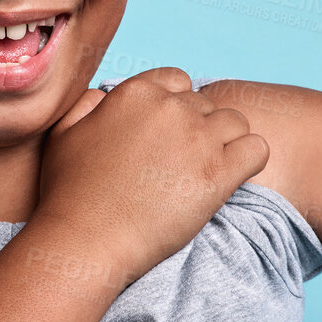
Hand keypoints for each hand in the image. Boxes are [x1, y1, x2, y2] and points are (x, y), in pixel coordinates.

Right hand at [35, 69, 267, 279]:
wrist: (87, 239)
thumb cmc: (70, 194)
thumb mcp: (64, 134)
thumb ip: (88, 104)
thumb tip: (105, 95)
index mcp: (137, 93)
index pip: (179, 81)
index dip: (177, 108)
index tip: (168, 138)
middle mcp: (171, 108)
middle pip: (207, 105)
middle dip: (199, 131)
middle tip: (182, 166)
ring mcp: (198, 140)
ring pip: (237, 123)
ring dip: (226, 144)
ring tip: (207, 172)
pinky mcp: (218, 174)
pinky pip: (257, 149)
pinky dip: (250, 160)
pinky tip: (231, 178)